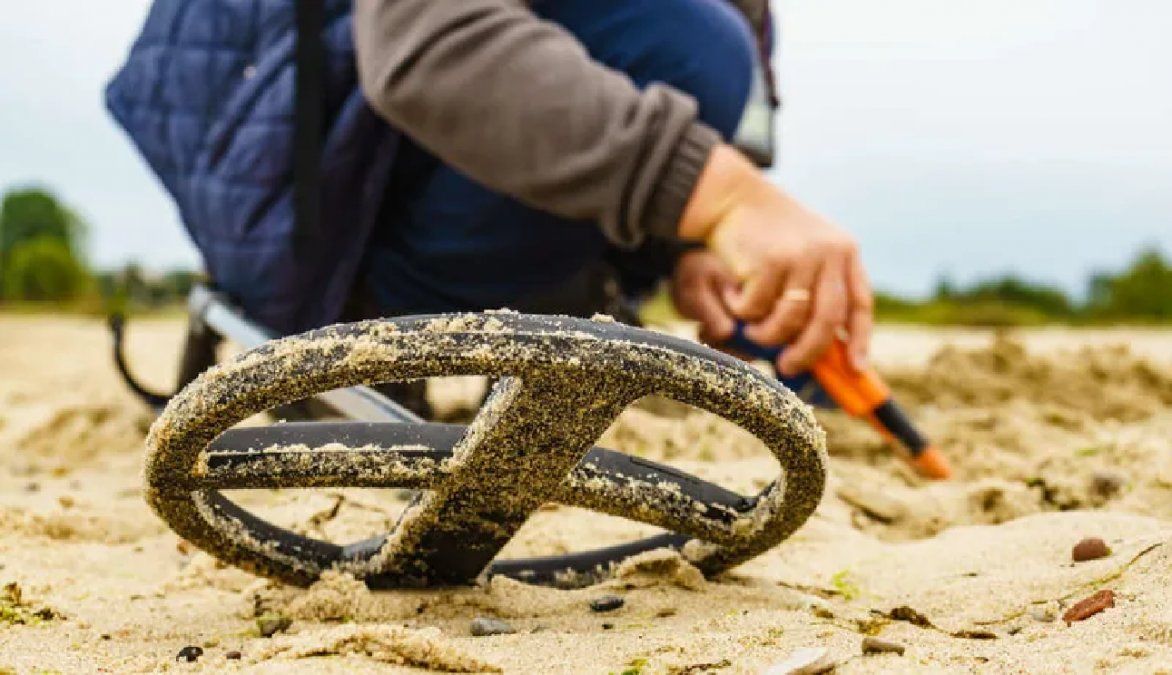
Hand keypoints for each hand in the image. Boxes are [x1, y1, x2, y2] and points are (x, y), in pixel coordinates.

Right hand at [678, 144, 872, 375]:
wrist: (732, 197)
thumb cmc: (766, 234)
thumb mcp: (804, 252)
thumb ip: (817, 289)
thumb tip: (822, 348)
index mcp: (844, 251)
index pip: (859, 304)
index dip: (859, 339)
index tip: (855, 369)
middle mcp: (829, 253)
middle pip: (827, 320)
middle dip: (807, 353)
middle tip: (788, 367)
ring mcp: (801, 256)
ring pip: (789, 320)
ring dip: (766, 333)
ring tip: (751, 328)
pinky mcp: (770, 261)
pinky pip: (756, 309)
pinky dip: (742, 310)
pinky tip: (735, 293)